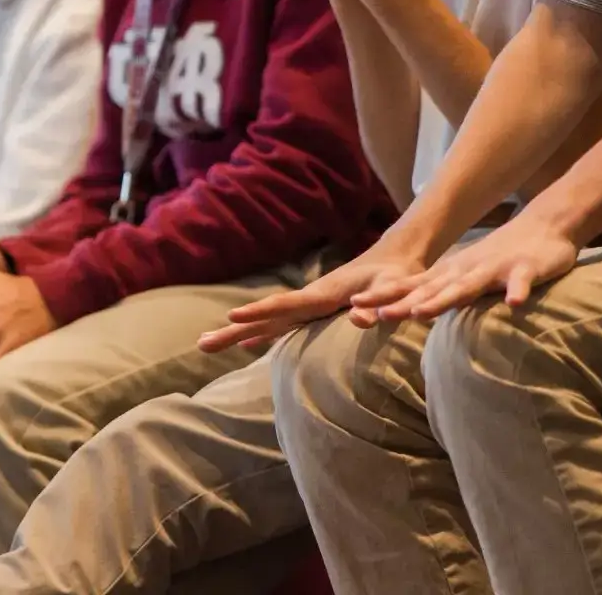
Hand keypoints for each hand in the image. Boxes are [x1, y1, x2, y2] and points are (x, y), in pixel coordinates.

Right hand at [199, 230, 433, 351]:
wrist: (397, 258)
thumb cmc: (400, 275)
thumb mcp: (395, 288)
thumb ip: (380, 302)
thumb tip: (362, 318)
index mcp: (323, 295)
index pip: (285, 306)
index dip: (259, 312)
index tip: (232, 316)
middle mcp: (310, 300)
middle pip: (265, 316)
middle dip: (234, 329)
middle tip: (201, 344)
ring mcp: (309, 306)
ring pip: (268, 321)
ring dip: (239, 333)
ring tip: (208, 344)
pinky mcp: (314, 311)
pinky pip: (281, 325)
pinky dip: (261, 334)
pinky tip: (248, 344)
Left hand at [356, 210, 581, 322]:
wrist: (543, 226)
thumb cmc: (499, 258)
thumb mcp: (464, 276)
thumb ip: (440, 293)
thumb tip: (406, 311)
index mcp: (450, 274)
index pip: (410, 287)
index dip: (383, 297)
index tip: (354, 307)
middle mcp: (465, 270)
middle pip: (430, 290)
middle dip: (403, 303)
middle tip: (378, 317)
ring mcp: (494, 269)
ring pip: (466, 286)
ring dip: (444, 299)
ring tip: (422, 313)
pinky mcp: (525, 270)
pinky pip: (520, 283)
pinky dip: (516, 292)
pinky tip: (514, 304)